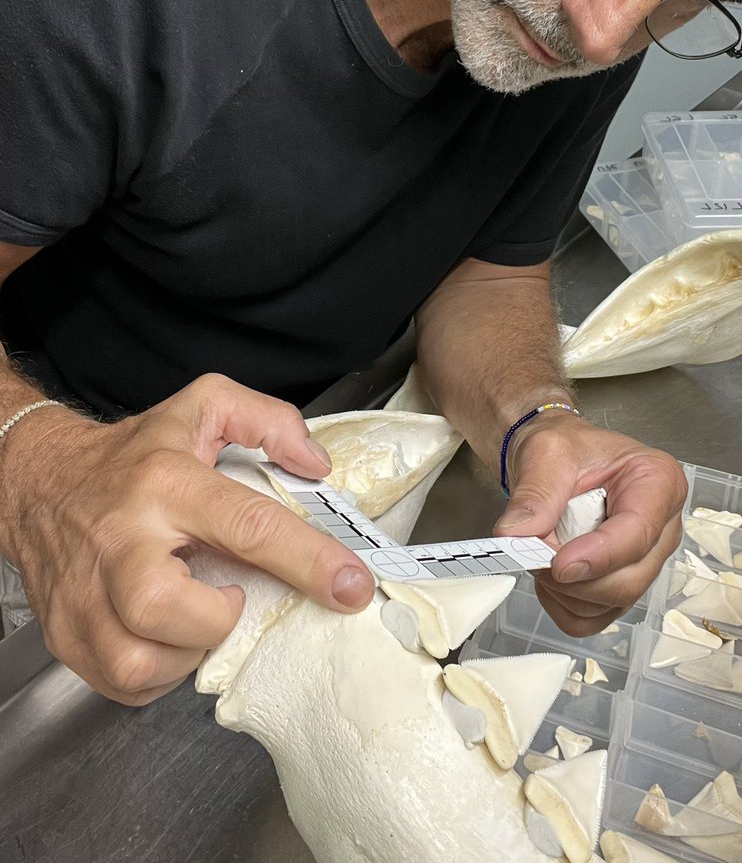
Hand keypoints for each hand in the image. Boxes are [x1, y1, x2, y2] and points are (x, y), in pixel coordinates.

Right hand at [0, 374, 374, 703]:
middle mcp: (121, 539)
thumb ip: (269, 420)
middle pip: (164, 606)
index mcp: (166, 482)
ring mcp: (85, 593)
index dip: (308, 560)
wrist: (39, 480)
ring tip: (198, 617)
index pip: (246, 524)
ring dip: (186, 654)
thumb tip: (315, 467)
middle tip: (231, 598)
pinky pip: (122, 685)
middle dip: (216, 620)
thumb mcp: (204, 407)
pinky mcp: (66, 634)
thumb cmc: (133, 455)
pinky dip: (159, 675)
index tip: (351, 585)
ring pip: (136, 661)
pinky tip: (170, 637)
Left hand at [493, 413, 686, 635]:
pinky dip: (563, 605)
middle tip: (532, 552)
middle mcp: (662, 527)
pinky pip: (593, 618)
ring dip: (564, 590)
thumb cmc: (564, 448)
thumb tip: (516, 535)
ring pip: (610, 604)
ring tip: (541, 551)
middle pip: (629, 580)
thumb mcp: (547, 452)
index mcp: (659, 482)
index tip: (558, 564)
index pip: (639, 534)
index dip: (599, 556)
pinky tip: (549, 574)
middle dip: (574, 578)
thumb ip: (535, 492)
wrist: (556, 460)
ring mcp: (646, 561)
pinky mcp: (623, 585)